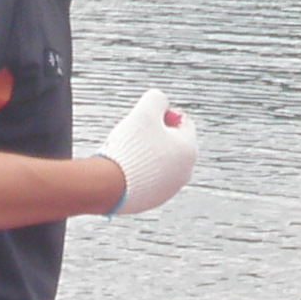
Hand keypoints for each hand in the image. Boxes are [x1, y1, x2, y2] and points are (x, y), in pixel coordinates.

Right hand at [96, 90, 197, 215]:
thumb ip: (156, 99)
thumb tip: (161, 101)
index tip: (145, 118)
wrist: (111, 186)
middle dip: (154, 135)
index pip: (183, 122)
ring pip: (160, 162)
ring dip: (146, 154)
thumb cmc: (130, 148)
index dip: (163, 114)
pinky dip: (139, 171)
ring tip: (127, 152)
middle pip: (172, 143)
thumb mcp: (144, 113)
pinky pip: (149, 178)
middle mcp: (185, 172)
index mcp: (189, 150)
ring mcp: (170, 188)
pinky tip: (124, 169)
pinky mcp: (154, 200)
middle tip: (134, 134)